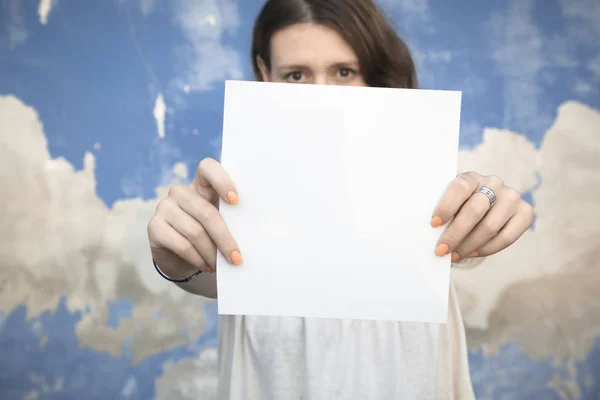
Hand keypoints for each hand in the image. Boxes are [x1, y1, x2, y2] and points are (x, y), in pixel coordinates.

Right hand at [147, 158, 241, 277]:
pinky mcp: (154, 227)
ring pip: (195, 232)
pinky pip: (181, 244)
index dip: (222, 180)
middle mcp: (180, 193)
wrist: (182, 258)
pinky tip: (205, 266)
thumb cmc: (209, 236)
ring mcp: (164, 208)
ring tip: (220, 265)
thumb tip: (252, 233)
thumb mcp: (221, 224)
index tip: (236, 202)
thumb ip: (231, 220)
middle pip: (206, 212)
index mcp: (200, 185)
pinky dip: (197, 258)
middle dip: (224, 239)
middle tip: (237, 258)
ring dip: (211, 253)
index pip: (208, 168)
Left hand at [431, 171, 533, 261]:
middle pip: (475, 210)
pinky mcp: (525, 213)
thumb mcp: (451, 202)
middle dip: (455, 234)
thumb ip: (445, 212)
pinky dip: (487, 249)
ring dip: (469, 245)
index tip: (434, 224)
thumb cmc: (461, 206)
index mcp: (472, 177)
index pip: (460, 187)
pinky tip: (472, 253)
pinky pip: (506, 237)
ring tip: (455, 255)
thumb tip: (434, 231)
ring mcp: (512, 197)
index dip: (446, 206)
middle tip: (441, 250)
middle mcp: (494, 183)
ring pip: (489, 227)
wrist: (487, 206)